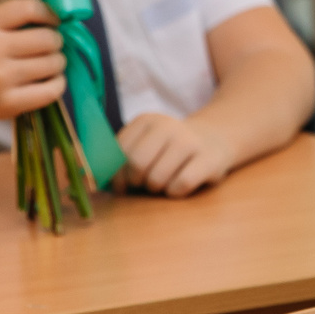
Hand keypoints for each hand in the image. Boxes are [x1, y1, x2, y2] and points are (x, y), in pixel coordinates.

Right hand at [0, 0, 64, 122]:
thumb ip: (22, 18)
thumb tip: (65, 16)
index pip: (30, 9)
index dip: (50, 14)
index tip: (54, 22)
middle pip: (48, 39)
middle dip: (56, 42)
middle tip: (50, 47)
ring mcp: (0, 78)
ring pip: (54, 63)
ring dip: (58, 62)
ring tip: (48, 64)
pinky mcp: (9, 102)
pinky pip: (52, 89)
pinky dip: (58, 83)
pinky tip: (49, 80)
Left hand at [116, 112, 235, 197]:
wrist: (214, 139)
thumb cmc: (169, 150)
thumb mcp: (144, 144)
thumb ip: (119, 159)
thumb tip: (99, 182)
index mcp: (145, 121)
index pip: (117, 153)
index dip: (116, 175)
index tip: (123, 185)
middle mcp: (167, 126)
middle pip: (136, 164)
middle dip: (137, 182)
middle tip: (145, 183)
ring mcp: (190, 141)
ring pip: (157, 178)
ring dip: (157, 189)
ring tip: (165, 182)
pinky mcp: (209, 159)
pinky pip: (180, 185)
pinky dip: (175, 192)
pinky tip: (179, 186)